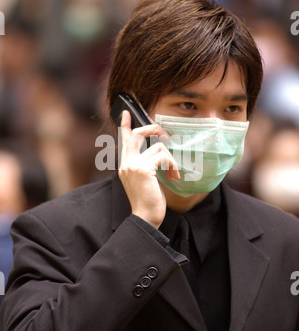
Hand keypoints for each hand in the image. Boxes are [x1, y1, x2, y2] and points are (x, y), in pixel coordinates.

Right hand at [119, 110, 179, 228]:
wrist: (145, 217)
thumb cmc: (147, 201)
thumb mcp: (145, 180)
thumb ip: (146, 165)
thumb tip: (159, 152)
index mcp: (125, 165)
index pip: (123, 140)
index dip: (125, 125)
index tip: (126, 112)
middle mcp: (126, 163)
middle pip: (137, 134)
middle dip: (152, 129)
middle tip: (164, 133)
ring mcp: (133, 165)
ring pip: (157, 147)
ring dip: (170, 159)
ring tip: (173, 172)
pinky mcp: (143, 169)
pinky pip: (163, 156)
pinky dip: (172, 165)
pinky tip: (173, 176)